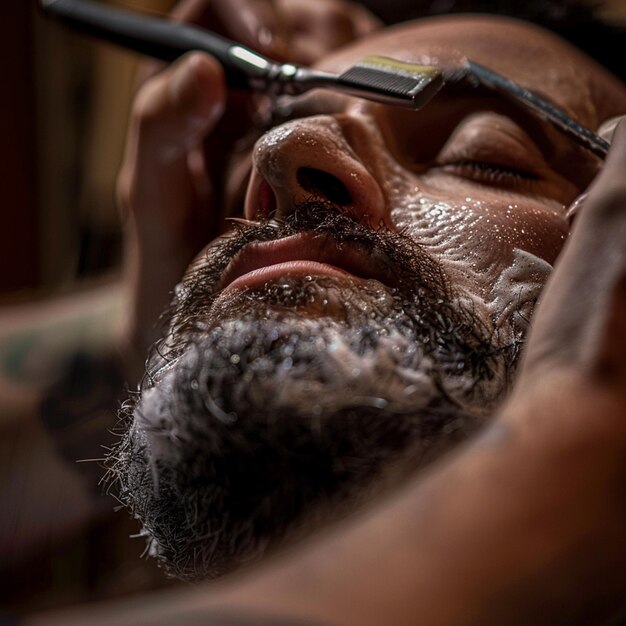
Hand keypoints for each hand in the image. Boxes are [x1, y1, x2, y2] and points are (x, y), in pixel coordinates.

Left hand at [116, 0, 380, 379]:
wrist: (213, 309)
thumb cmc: (173, 256)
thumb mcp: (154, 195)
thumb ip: (161, 129)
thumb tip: (204, 68)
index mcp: (191, 89)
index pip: (218, 12)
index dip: (250, 16)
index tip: (272, 57)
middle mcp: (242, 92)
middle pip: (287, 22)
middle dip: (312, 41)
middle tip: (323, 90)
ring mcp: (288, 116)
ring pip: (331, 50)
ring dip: (346, 70)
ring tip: (350, 118)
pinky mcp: (327, 144)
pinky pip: (356, 97)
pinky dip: (366, 103)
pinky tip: (366, 140)